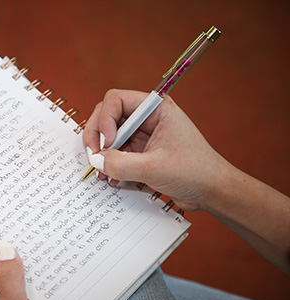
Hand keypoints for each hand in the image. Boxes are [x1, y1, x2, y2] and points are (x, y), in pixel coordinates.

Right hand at [83, 89, 228, 211]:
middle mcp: (146, 118)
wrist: (211, 192)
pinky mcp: (139, 153)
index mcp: (156, 108)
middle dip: (97, 136)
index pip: (116, 100)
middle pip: (107, 116)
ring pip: (108, 137)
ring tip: (103, 172)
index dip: (105, 120)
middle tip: (94, 156)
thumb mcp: (154, 168)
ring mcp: (142, 136)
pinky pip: (115, 154)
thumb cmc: (196, 172)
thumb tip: (96, 160)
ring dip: (102, 154)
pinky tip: (113, 178)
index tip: (106, 143)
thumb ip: (121, 164)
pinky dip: (109, 165)